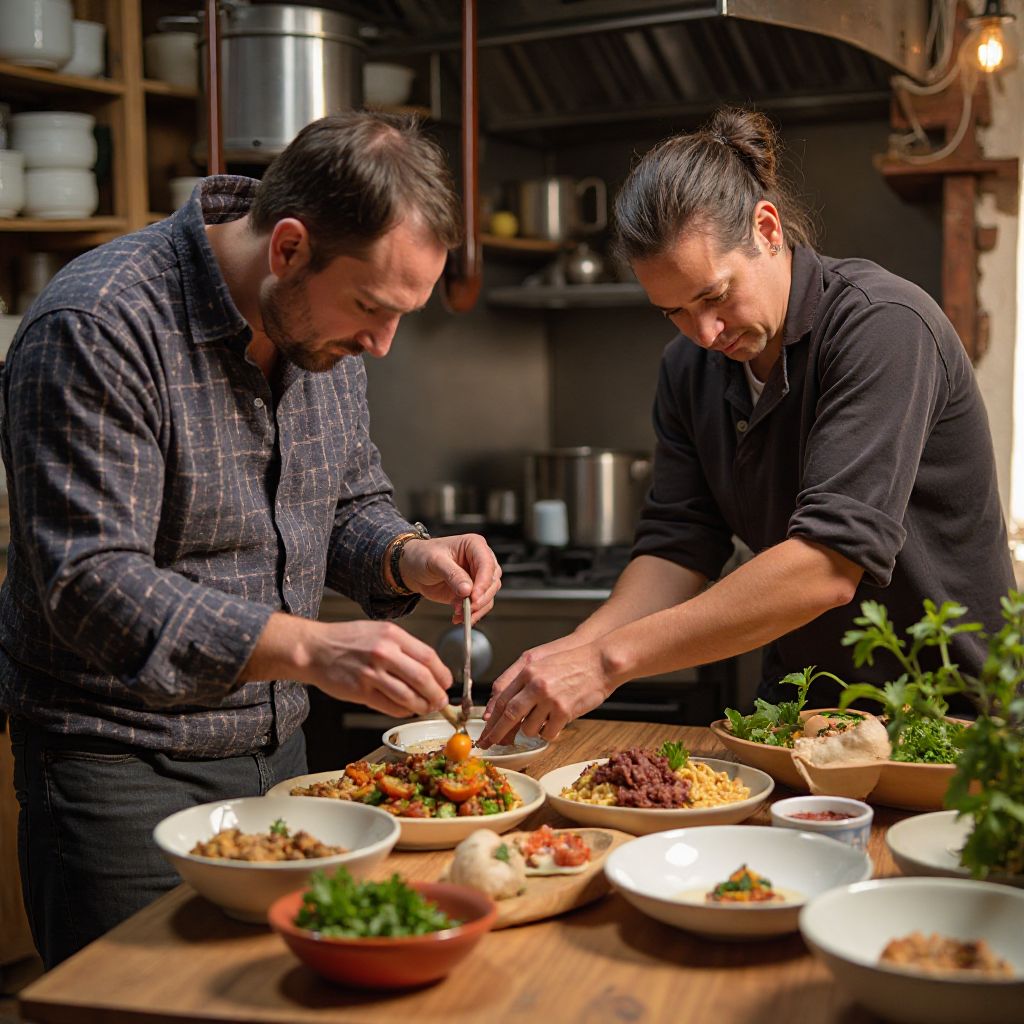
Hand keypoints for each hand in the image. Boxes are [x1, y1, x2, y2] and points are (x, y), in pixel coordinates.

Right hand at [307, 619, 451, 716]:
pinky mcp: (360, 691)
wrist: (314, 648)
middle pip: (423, 678)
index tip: (446, 683)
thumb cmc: (347, 640)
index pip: (429, 657)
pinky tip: (406, 709)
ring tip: (426, 708)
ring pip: (408, 696)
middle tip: (441, 701)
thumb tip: (429, 670)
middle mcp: (384, 652)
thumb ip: (403, 648)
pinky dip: (403, 711)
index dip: (442, 674)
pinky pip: (390, 706)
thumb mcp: (379, 632)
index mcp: (392, 635)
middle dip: (437, 694)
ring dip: (422, 706)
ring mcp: (371, 673)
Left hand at [399, 532, 500, 622]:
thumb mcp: (435, 561)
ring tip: (459, 615)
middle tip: (468, 608)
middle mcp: (480, 561)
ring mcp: (477, 577)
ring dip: (476, 609)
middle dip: (481, 598)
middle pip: (492, 582)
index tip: (474, 597)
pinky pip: (478, 606)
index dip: (484, 582)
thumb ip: (452, 574)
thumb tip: (467, 590)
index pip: (487, 564)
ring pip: (488, 596)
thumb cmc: (423, 556)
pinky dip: (471, 614)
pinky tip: (457, 617)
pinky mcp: (471, 592)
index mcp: (474, 545)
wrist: (413, 568)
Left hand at [478, 640, 615, 746]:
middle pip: (509, 715)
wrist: (601, 660)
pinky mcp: (565, 712)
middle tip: (489, 744)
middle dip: (497, 733)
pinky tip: (554, 723)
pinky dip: (547, 732)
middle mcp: (536, 684)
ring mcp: (550, 699)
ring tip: (540, 720)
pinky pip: (547, 733)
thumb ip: (516, 678)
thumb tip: (498, 703)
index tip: (485, 730)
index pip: (501, 698)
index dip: (491, 718)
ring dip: (530, 730)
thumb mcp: (539, 660)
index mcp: (528, 670)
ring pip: (528, 728)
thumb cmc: (571, 660)